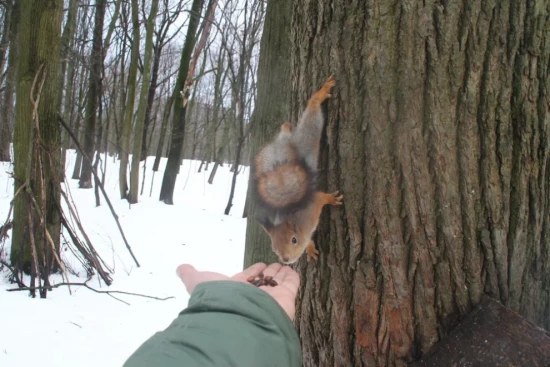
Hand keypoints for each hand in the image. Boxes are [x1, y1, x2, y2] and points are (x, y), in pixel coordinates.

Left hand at [176, 262, 299, 320]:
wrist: (238, 318)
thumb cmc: (217, 299)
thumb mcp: (198, 283)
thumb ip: (191, 275)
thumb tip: (180, 267)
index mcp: (234, 292)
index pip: (245, 280)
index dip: (252, 272)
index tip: (259, 265)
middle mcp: (252, 297)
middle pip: (262, 282)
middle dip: (268, 272)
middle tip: (274, 263)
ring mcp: (269, 299)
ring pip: (277, 283)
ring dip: (281, 273)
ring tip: (285, 264)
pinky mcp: (284, 300)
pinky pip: (290, 286)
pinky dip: (292, 278)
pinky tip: (293, 270)